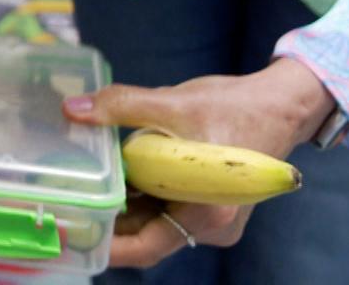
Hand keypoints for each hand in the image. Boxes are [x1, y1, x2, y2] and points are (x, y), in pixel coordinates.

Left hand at [64, 58, 335, 268]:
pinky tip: (119, 177)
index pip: (146, 246)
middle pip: (149, 235)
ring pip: (158, 221)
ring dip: (127, 206)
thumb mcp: (173, 103)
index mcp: (209, 211)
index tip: (73, 236)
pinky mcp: (213, 205)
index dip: (107, 245)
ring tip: (85, 189)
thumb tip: (73, 109)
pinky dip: (146, 196)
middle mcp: (214, 225)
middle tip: (69, 208)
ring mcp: (215, 218)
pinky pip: (171, 208)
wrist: (280, 105)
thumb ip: (121, 106)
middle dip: (110, 222)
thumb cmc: (234, 106)